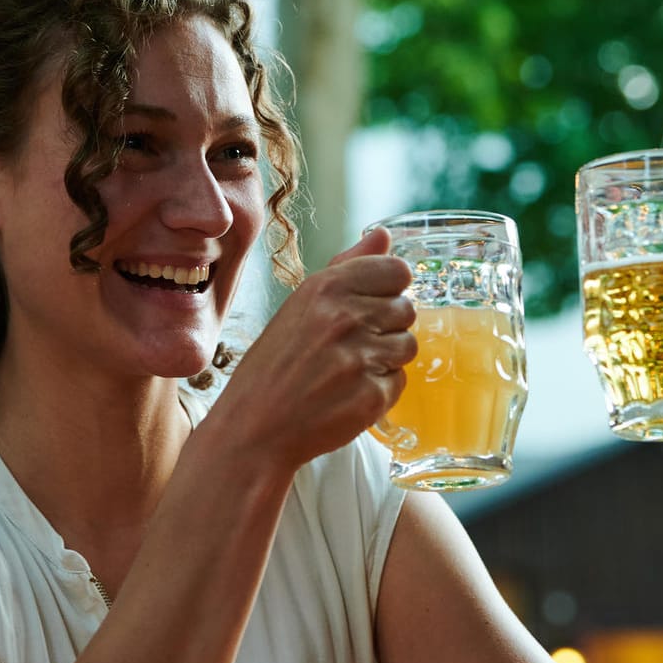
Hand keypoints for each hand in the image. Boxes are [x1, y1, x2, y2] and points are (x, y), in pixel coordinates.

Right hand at [211, 228, 416, 469]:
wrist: (254, 427)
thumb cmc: (276, 365)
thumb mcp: (301, 305)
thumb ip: (348, 268)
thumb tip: (383, 236)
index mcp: (327, 287)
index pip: (397, 271)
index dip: (388, 290)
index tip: (368, 307)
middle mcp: (346, 317)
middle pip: (407, 309)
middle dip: (386, 328)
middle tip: (349, 347)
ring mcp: (361, 358)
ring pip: (408, 346)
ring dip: (386, 360)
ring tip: (348, 371)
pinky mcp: (372, 396)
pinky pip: (400, 383)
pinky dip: (380, 391)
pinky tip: (348, 395)